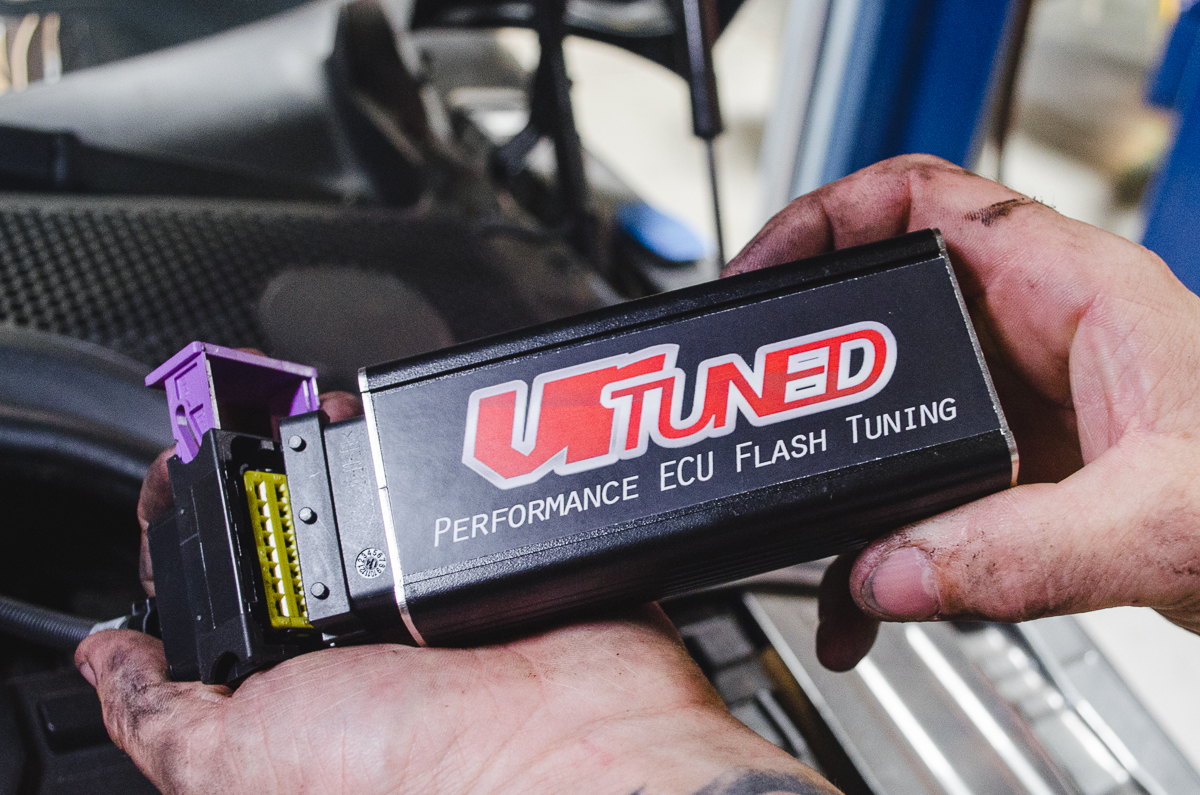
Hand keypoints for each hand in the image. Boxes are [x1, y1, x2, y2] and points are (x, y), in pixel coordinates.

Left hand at [82, 392, 833, 794]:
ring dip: (352, 442)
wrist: (560, 756)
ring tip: (325, 411)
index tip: (182, 472)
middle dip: (278, 467)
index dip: (200, 523)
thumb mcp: (239, 761)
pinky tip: (407, 419)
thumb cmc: (410, 781)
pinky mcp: (510, 553)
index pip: (235, 583)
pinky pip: (470, 476)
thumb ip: (163, 712)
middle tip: (257, 423)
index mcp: (309, 680)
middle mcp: (376, 631)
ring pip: (381, 485)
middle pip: (307, 519)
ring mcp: (444, 585)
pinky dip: (439, 439)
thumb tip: (106, 664)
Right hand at [725, 154, 1199, 670]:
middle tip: (755, 406)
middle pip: (884, 315)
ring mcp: (1022, 409)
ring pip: (892, 416)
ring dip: (842, 477)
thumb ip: (1021, 550)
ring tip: (801, 528)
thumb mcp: (1163, 519)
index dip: (825, 218)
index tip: (761, 272)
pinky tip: (865, 598)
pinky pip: (919, 493)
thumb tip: (889, 570)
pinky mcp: (1019, 477)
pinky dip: (880, 544)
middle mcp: (1035, 338)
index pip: (920, 201)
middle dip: (809, 366)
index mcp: (1072, 292)